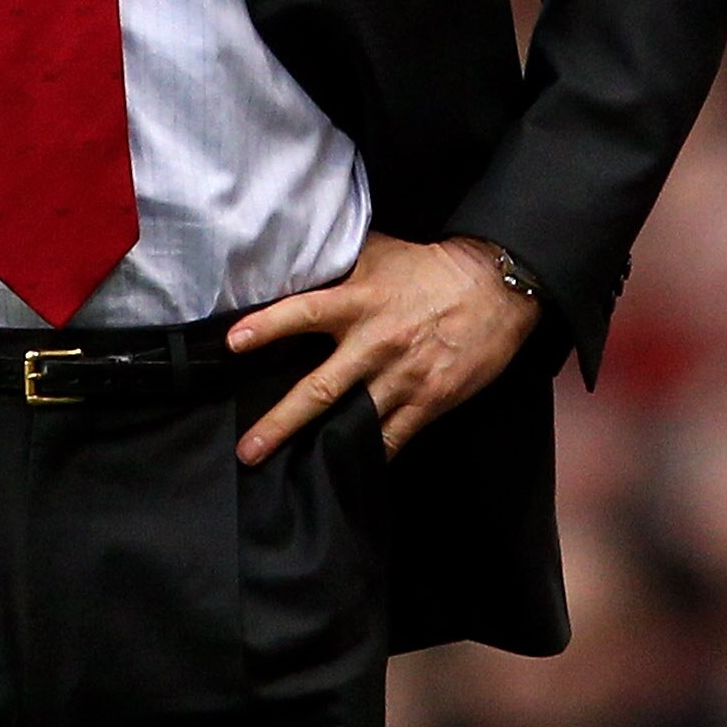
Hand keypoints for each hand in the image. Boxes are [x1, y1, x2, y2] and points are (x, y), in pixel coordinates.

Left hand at [224, 231, 539, 462]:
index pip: (303, 313)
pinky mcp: (429, 402)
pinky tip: (343, 473)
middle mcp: (376, 343)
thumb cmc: (428, 268)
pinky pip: (392, 439)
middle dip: (280, 422)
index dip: (266, 328)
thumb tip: (293, 261)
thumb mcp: (378, 253)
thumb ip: (337, 263)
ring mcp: (403, 378)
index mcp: (359, 301)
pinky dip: (369, 457)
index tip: (232, 344)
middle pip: (320, 389)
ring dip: (320, 448)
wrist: (495, 289)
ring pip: (353, 422)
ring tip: (284, 473)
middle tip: (247, 450)